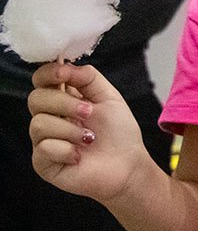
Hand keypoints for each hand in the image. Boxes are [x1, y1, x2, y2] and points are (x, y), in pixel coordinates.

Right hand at [28, 63, 153, 202]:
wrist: (128, 165)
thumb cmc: (119, 132)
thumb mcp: (109, 98)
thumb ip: (88, 78)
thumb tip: (65, 66)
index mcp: (64, 99)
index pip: (41, 80)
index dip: (47, 73)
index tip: (63, 73)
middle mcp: (50, 117)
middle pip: (36, 99)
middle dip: (64, 103)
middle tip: (89, 113)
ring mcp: (44, 140)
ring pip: (38, 124)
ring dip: (70, 130)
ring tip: (90, 138)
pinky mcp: (43, 162)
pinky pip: (43, 148)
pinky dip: (67, 150)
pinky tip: (80, 156)